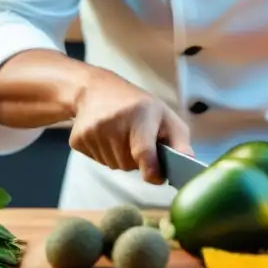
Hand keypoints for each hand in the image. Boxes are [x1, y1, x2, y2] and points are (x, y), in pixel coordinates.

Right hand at [68, 71, 192, 184]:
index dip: (152, 170)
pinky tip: (105, 136)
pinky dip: (105, 155)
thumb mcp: (164, 115)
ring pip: (114, 166)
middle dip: (137, 159)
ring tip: (120, 134)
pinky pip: (98, 162)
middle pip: (129, 164)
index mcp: (139, 114)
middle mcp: (114, 122)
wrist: (95, 89)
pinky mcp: (78, 140)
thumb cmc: (137, 105)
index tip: (157, 177)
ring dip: (121, 157)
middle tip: (136, 138)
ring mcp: (93, 132)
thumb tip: (189, 162)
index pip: (144, 152)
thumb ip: (179, 140)